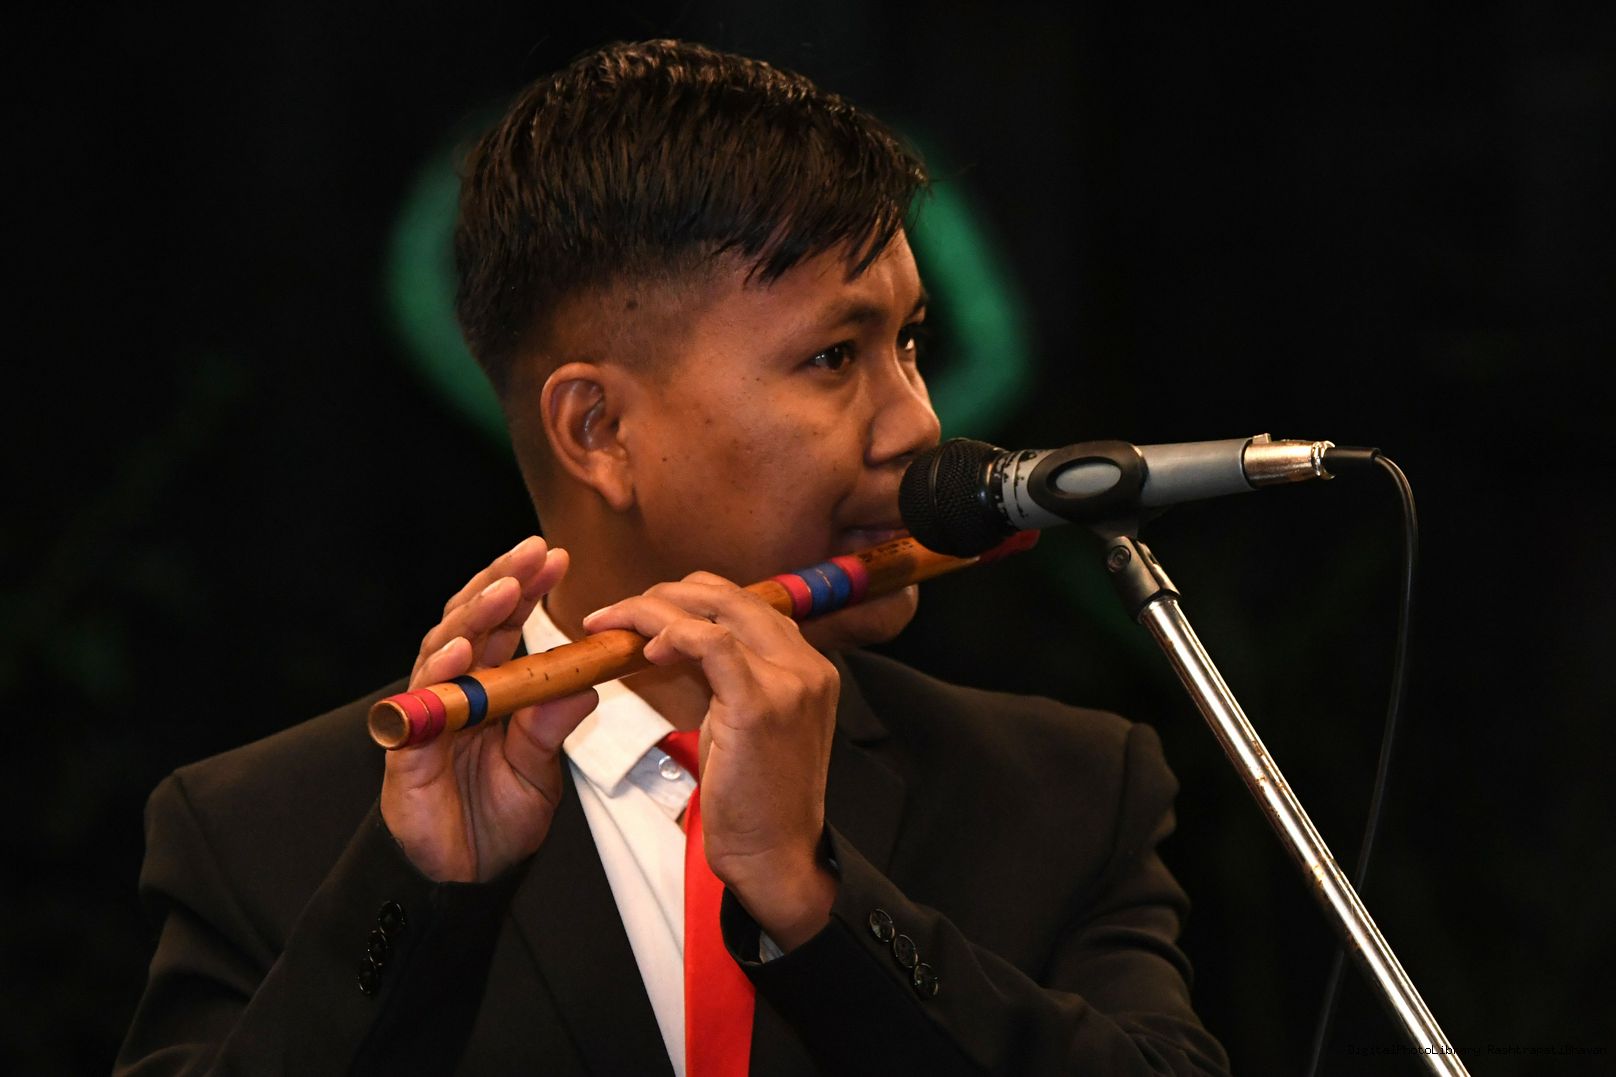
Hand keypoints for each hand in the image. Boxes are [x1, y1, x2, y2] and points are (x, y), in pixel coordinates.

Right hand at [381, 536, 597, 883]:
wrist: (466, 881)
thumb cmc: (497, 823)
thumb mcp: (540, 772)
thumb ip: (551, 728)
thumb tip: (584, 685)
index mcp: (491, 691)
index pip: (507, 627)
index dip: (526, 590)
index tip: (555, 558)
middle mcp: (458, 693)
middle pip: (473, 624)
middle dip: (501, 583)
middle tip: (531, 553)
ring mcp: (429, 717)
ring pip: (442, 651)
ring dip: (472, 617)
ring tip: (502, 589)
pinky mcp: (406, 750)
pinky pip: (418, 707)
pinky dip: (437, 677)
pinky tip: (458, 652)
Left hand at [583, 572, 838, 948]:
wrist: (777, 856)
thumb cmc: (756, 801)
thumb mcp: (749, 724)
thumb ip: (732, 678)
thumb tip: (682, 642)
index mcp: (807, 666)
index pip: (745, 603)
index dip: (690, 597)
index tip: (646, 611)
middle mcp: (805, 665)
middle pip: (729, 595)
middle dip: (664, 594)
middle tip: (618, 613)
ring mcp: (788, 681)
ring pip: (714, 610)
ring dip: (652, 609)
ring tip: (613, 624)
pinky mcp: (759, 704)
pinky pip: (709, 642)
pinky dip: (671, 635)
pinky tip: (647, 653)